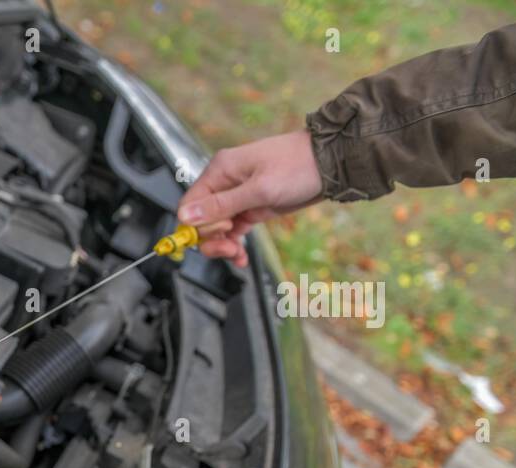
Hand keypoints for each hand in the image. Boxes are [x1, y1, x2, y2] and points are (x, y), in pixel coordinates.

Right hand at [178, 130, 323, 265]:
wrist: (330, 164)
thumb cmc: (297, 167)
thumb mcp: (259, 189)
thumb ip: (221, 205)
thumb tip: (186, 216)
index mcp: (220, 171)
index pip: (189, 205)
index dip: (196, 226)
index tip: (218, 236)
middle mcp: (224, 183)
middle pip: (200, 220)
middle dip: (211, 239)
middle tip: (231, 248)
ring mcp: (236, 196)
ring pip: (215, 228)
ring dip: (223, 245)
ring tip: (238, 254)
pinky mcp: (249, 207)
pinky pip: (232, 230)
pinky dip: (234, 244)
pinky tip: (241, 256)